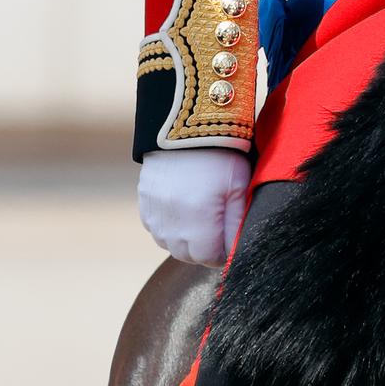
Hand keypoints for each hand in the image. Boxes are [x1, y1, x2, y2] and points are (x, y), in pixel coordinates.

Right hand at [137, 148, 251, 265]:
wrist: (186, 126)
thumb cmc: (220, 155)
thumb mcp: (239, 188)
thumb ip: (237, 225)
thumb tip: (237, 253)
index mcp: (199, 222)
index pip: (210, 259)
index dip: (224, 252)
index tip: (231, 238)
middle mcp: (172, 224)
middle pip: (189, 256)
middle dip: (205, 248)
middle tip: (218, 227)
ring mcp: (155, 214)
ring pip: (170, 245)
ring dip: (186, 240)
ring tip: (201, 217)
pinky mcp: (145, 203)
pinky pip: (157, 229)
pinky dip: (170, 227)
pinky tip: (183, 209)